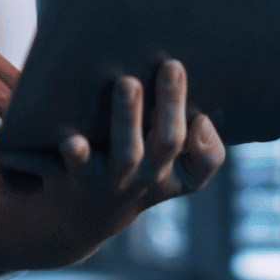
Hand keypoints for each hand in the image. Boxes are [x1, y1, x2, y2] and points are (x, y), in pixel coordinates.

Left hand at [1, 59, 223, 248]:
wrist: (85, 214)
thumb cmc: (135, 171)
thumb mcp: (169, 168)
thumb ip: (189, 139)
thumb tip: (196, 106)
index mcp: (174, 170)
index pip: (204, 162)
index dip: (207, 143)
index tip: (202, 114)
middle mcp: (147, 176)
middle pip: (168, 142)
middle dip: (170, 103)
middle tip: (171, 65)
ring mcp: (113, 179)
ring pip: (127, 153)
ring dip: (128, 117)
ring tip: (126, 82)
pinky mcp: (77, 177)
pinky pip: (77, 165)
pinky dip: (75, 153)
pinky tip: (72, 138)